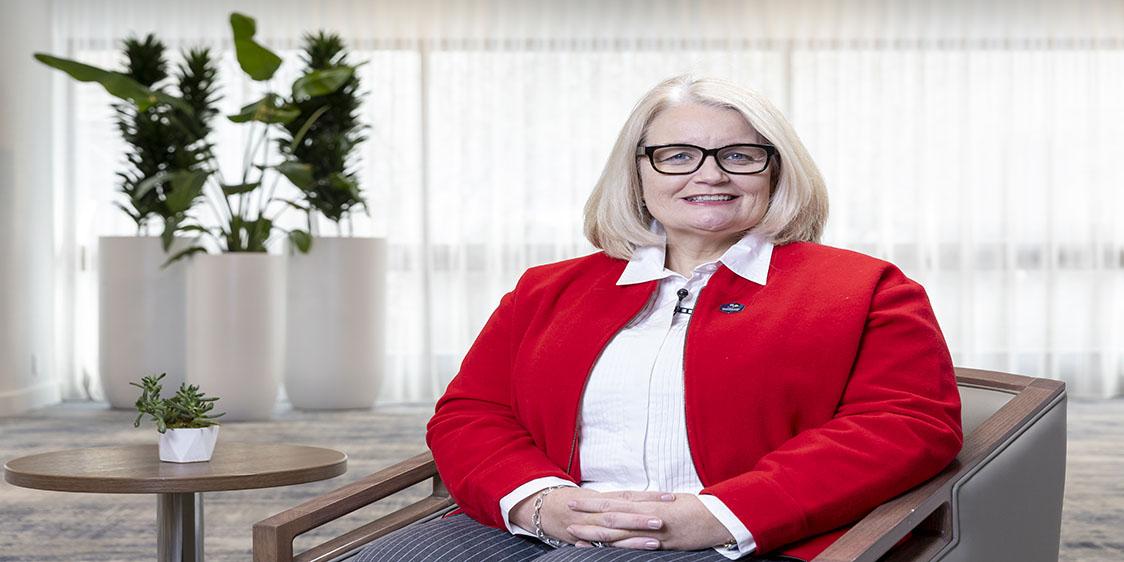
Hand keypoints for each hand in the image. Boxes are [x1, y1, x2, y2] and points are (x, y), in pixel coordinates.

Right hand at [510, 488, 674, 548]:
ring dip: (634, 539)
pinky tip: (636, 551)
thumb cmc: (577, 502)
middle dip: (641, 519)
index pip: (629, 496)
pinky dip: (619, 549)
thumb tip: (650, 499)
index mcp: (603, 498)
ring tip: (655, 542)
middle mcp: (596, 512)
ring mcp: (591, 527)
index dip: (649, 496)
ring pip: (614, 534)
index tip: (670, 496)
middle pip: (621, 514)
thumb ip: (620, 499)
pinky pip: (604, 546)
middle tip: (662, 520)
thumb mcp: (598, 497)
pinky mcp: (587, 540)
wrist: (545, 508)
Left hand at [567, 493, 734, 550]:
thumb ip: (648, 502)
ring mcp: (653, 530)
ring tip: (575, 532)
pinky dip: (616, 547)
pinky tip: (601, 549)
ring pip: (618, 530)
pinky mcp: (661, 543)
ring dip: (594, 532)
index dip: (593, 501)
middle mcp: (647, 515)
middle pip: (611, 513)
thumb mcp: (670, 501)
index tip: (576, 499)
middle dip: (587, 514)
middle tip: (567, 511)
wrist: (721, 517)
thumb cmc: (698, 509)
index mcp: (648, 503)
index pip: (614, 501)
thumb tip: (628, 501)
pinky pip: (634, 545)